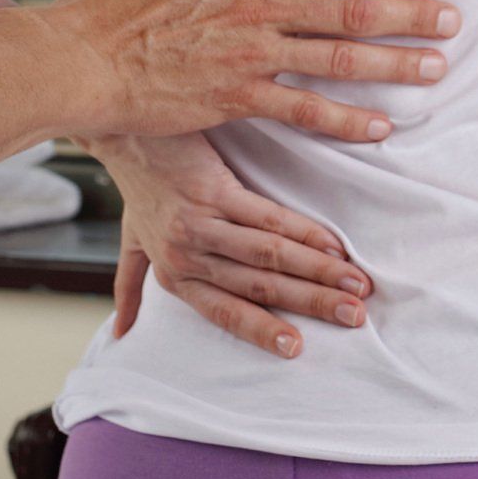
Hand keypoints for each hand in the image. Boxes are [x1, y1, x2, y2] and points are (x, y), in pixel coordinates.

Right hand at [49, 0, 458, 142]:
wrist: (76, 59)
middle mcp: (256, 6)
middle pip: (350, 8)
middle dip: (409, 14)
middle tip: (453, 19)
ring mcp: (251, 54)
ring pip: (340, 58)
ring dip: (395, 63)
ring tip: (436, 68)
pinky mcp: (237, 97)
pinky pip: (306, 111)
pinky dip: (348, 119)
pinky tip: (382, 125)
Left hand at [86, 132, 370, 358]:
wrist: (124, 130)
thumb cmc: (139, 184)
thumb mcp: (133, 240)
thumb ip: (131, 285)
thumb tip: (121, 332)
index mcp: (173, 275)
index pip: (224, 313)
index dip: (262, 331)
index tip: (297, 348)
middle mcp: (185, 256)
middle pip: (258, 288)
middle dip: (312, 304)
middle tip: (354, 317)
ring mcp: (199, 224)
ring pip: (268, 257)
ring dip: (319, 272)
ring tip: (356, 284)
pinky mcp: (212, 190)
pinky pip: (267, 218)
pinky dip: (306, 233)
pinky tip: (334, 245)